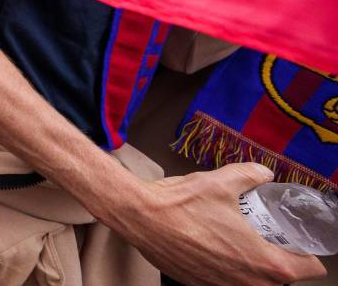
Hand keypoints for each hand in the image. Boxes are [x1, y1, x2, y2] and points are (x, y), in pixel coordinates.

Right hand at [107, 163, 325, 285]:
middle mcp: (246, 282)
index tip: (294, 239)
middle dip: (278, 259)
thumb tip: (263, 174)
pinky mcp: (199, 285)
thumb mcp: (221, 181)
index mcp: (263, 261)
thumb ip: (249, 175)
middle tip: (266, 236)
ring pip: (252, 283)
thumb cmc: (180, 204)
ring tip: (238, 241)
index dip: (306, 252)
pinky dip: (226, 269)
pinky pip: (225, 282)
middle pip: (281, 279)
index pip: (309, 269)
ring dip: (251, 266)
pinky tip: (212, 246)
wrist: (140, 217)